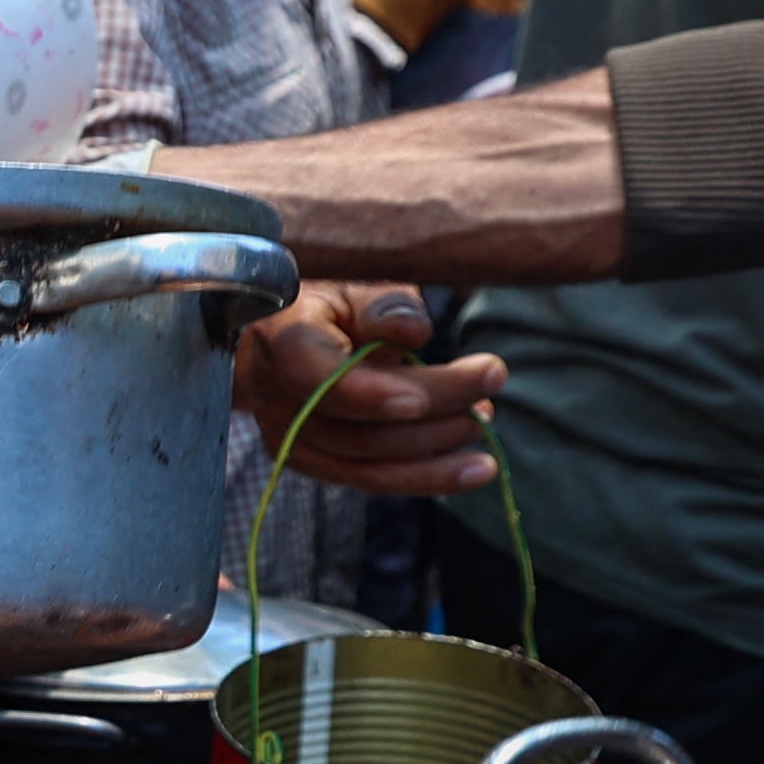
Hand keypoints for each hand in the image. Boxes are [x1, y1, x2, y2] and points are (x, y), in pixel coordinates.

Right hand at [237, 284, 498, 494]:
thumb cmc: (334, 300)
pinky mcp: (312, 460)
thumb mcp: (358, 285)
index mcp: (278, 338)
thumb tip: (413, 331)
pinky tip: (472, 469)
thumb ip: (384, 305)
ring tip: (486, 422)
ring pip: (363, 462)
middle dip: (430, 408)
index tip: (425, 396)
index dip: (369, 394)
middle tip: (491, 376)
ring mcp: (285, 434)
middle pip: (352, 424)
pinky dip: (424, 476)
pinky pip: (369, 479)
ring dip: (434, 451)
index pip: (314, 375)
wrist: (294, 330)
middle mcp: (271, 395)